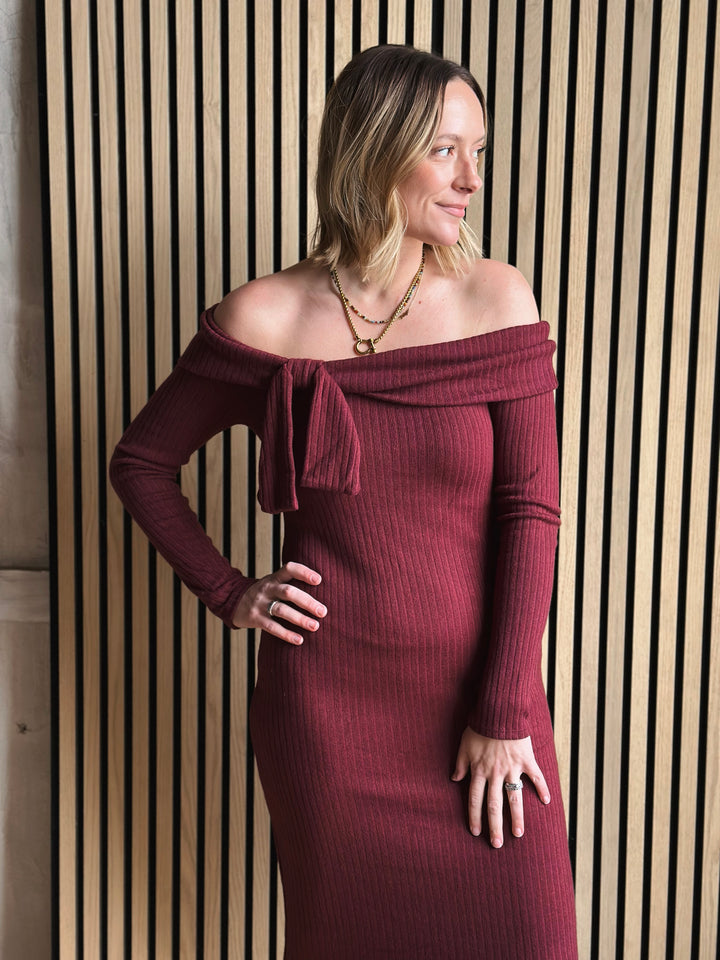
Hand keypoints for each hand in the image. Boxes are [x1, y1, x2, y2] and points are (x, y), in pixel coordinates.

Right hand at [232, 561, 325, 644]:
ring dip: (300, 619)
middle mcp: (268, 588)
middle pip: (289, 592)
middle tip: (323, 611)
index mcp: (274, 577)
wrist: (234, 601)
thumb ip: (291, 584)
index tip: (319, 580)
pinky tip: (299, 640)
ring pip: (282, 610)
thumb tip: (323, 593)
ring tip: (315, 626)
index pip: (289, 569)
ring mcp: (261, 603)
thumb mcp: (274, 583)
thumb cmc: (265, 593)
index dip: (304, 572)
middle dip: (307, 602)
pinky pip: (272, 627)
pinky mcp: (255, 618)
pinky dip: (287, 634)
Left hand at [451, 727, 549, 846]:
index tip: (476, 832)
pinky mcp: (526, 760)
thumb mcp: (464, 745)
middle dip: (495, 826)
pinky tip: (546, 802)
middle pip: (494, 805)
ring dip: (516, 817)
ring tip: (518, 834)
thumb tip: (454, 779)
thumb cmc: (479, 727)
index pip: (475, 799)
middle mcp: (495, 773)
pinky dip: (542, 788)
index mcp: (478, 770)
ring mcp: (512, 768)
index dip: (475, 816)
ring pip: (514, 797)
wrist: (498, 711)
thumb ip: (460, 764)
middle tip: (497, 844)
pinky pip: (536, 777)